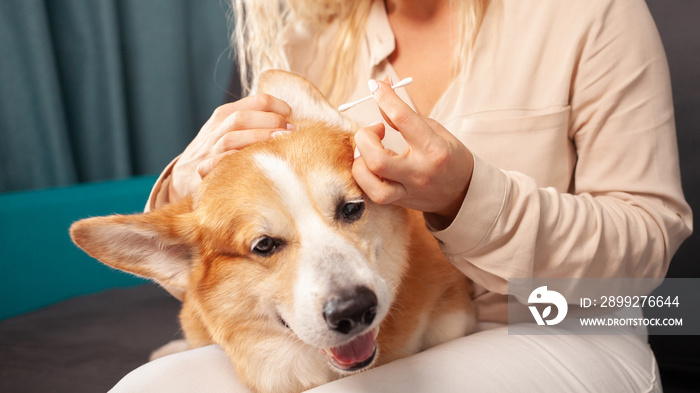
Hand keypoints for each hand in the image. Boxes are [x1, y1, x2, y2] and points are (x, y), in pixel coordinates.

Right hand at [169, 94, 292, 202]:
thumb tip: (291, 123)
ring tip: (279, 142)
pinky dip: (230, 160)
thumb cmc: (217, 152)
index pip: (256, 102)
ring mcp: (208, 150)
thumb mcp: (230, 130)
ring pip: (231, 138)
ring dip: (257, 138)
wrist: (181, 176)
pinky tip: (249, 161)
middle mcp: (217, 129)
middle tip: (291, 131)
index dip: (277, 106)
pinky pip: (214, 164)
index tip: (291, 115)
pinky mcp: (202, 170)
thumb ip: (254, 123)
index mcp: (225, 115)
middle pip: (243, 118)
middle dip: (270, 122)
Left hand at [352, 79, 473, 227]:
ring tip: (369, 149)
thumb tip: (380, 92)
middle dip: (365, 138)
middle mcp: (419, 172)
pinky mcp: (398, 202)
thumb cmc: (449, 156)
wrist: (462, 192)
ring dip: (360, 161)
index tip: (375, 86)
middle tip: (374, 129)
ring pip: (369, 182)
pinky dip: (362, 175)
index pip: (403, 119)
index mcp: (434, 148)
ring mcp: (407, 191)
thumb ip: (404, 117)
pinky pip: (370, 192)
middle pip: (377, 159)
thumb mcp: (434, 131)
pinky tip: (367, 164)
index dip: (385, 98)